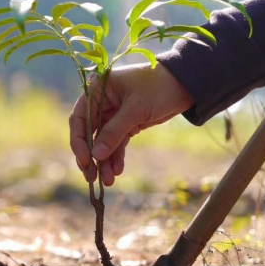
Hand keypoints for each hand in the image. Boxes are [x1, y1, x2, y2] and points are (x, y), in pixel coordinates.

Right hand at [69, 62, 193, 185]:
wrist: (185, 85)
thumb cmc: (158, 88)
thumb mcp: (135, 109)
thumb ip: (114, 132)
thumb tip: (96, 156)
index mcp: (98, 90)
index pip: (80, 118)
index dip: (79, 141)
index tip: (85, 160)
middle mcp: (102, 102)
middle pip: (89, 133)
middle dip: (91, 155)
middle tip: (91, 177)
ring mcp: (114, 114)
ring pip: (104, 141)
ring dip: (105, 161)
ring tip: (108, 180)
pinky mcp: (127, 124)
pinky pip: (117, 142)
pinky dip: (117, 156)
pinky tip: (118, 170)